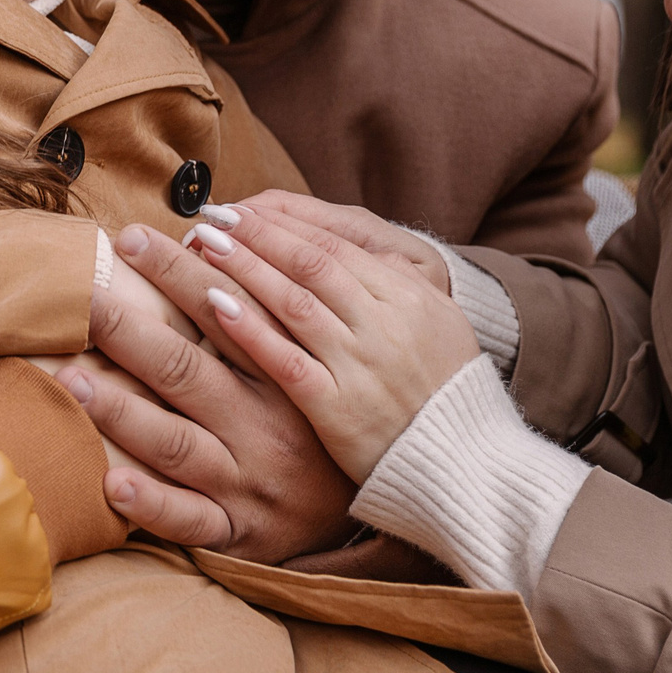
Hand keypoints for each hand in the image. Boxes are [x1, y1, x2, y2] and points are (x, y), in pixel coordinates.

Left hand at [51, 225, 362, 562]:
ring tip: (72, 379)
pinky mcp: (236, 530)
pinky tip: (111, 482)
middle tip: (84, 295)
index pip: (224, 314)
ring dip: (122, 412)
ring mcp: (247, 481)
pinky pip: (190, 520)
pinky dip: (151, 503)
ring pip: (177, 444)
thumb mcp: (316, 361)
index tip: (132, 239)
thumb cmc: (326, 420)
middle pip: (187, 370)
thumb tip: (207, 243)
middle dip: (130, 329)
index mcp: (283, 377)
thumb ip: (268, 313)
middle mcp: (263, 427)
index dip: (178, 274)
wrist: (388, 498)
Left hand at [184, 207, 479, 478]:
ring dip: (243, 269)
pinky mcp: (338, 407)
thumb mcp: (439, 324)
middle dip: (256, 235)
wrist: (467, 463)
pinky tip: (214, 306)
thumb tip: (348, 252)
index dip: (282, 225)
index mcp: (409, 296)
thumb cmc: (448, 392)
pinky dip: (250, 330)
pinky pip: (286, 360)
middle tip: (211, 216)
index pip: (334, 246)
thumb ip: (395, 285)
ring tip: (203, 245)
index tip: (241, 210)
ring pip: (292, 301)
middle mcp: (384, 322)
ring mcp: (360, 363)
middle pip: (308, 264)